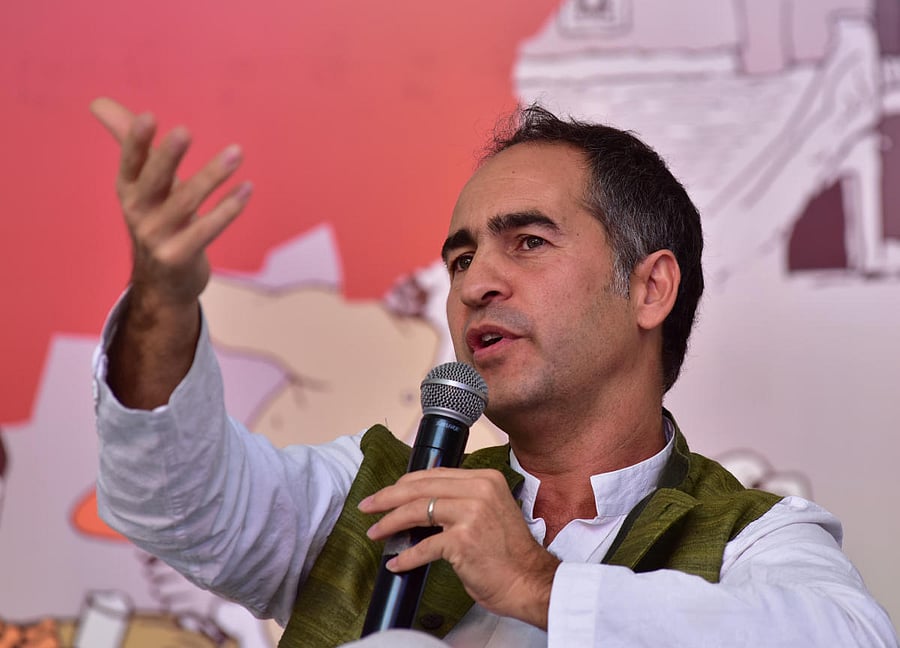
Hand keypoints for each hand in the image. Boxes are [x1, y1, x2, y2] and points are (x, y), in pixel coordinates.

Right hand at [90, 97, 251, 309]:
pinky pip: (208, 229)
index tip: (149, 117)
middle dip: (168, 156)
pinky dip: (228, 208)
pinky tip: (247, 187)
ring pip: (188, 202)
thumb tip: (98, 102)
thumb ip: (130, 143)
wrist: (163, 282)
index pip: (130, 162)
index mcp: (128, 190)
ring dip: (213, 175)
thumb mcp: (141, 184)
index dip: (136, 142)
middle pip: (155, 180)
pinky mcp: (179, 257)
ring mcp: (158, 237)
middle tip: (185, 131)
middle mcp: (138, 213)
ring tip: (236, 151)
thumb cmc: (158, 219)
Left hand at [359, 468, 559, 629]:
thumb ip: (461, 500)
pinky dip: (407, 556)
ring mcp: (471, 514)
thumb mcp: (489, 511)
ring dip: (390, 523)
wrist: (529, 581)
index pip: (434, 474)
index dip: (404, 483)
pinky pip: (424, 546)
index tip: (386, 493)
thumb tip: (419, 502)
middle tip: (368, 506)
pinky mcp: (463, 540)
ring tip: (375, 532)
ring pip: (417, 511)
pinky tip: (397, 563)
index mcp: (485, 479)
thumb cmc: (508, 553)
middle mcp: (479, 490)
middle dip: (388, 498)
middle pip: (421, 488)